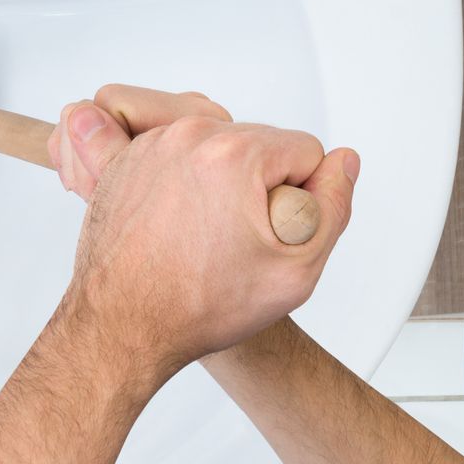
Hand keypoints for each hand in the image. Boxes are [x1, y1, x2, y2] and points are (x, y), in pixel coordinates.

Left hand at [46, 85, 357, 377]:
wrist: (122, 326)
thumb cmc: (197, 306)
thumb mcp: (295, 269)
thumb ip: (334, 206)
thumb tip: (341, 163)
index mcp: (232, 154)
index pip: (305, 150)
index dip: (302, 197)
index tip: (271, 232)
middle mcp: (186, 137)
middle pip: (260, 144)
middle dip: (262, 186)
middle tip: (238, 239)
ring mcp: (151, 146)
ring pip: (218, 150)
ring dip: (223, 184)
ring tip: (205, 237)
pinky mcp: (127, 160)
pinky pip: (178, 160)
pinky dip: (185, 187)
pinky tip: (178, 230)